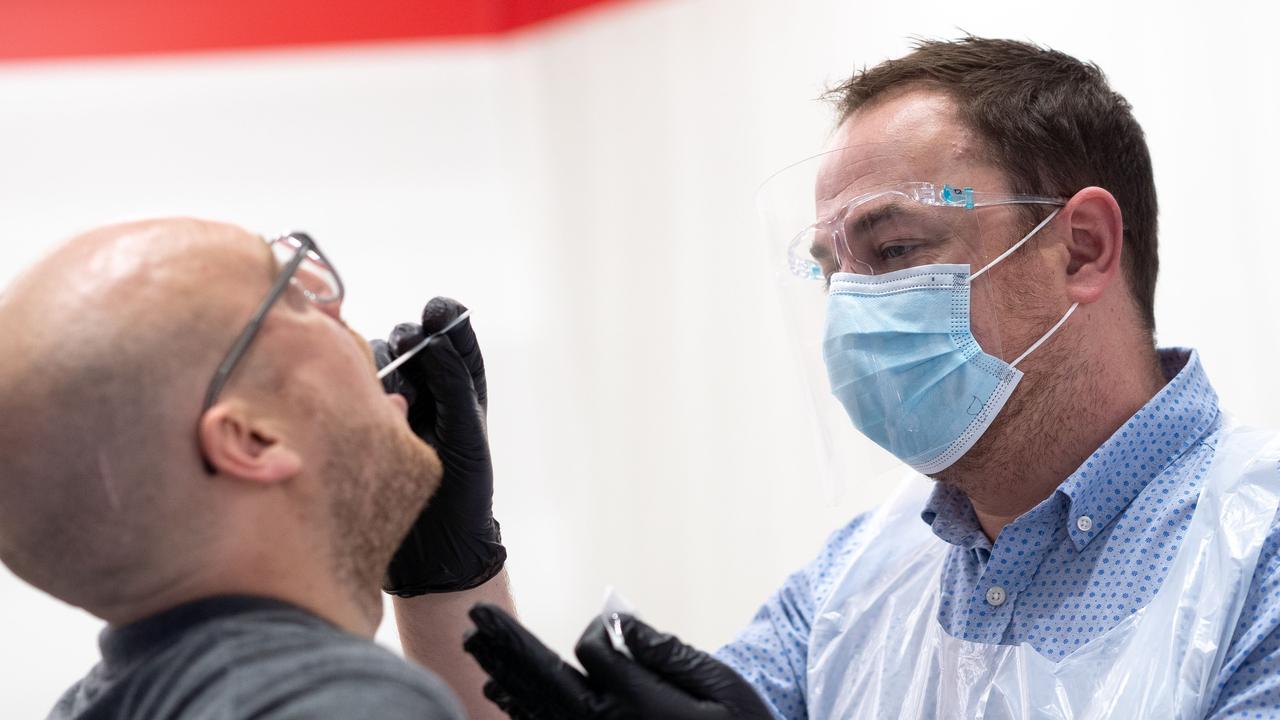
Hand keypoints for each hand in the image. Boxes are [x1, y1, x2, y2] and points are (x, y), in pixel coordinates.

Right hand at [371, 297, 504, 594]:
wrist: (432, 550)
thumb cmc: (463, 492)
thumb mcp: (466, 434)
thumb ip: (453, 384)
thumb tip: (436, 340)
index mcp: (460, 386)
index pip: (451, 334)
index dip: (443, 317)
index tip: (436, 311)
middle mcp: (427, 390)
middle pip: (407, 342)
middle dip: (407, 343)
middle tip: (410, 354)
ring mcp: (392, 405)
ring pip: (375, 362)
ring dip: (381, 368)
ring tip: (396, 398)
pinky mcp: (362, 422)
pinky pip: (352, 391)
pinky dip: (355, 388)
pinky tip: (363, 405)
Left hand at [463, 604, 773, 719]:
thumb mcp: (717, 685)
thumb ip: (664, 652)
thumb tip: (619, 624)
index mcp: (633, 704)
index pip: (592, 648)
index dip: (603, 627)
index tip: (616, 620)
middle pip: (542, 677)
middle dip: (507, 643)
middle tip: (476, 615)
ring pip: (535, 706)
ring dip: (503, 672)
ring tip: (476, 646)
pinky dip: (521, 710)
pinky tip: (502, 694)